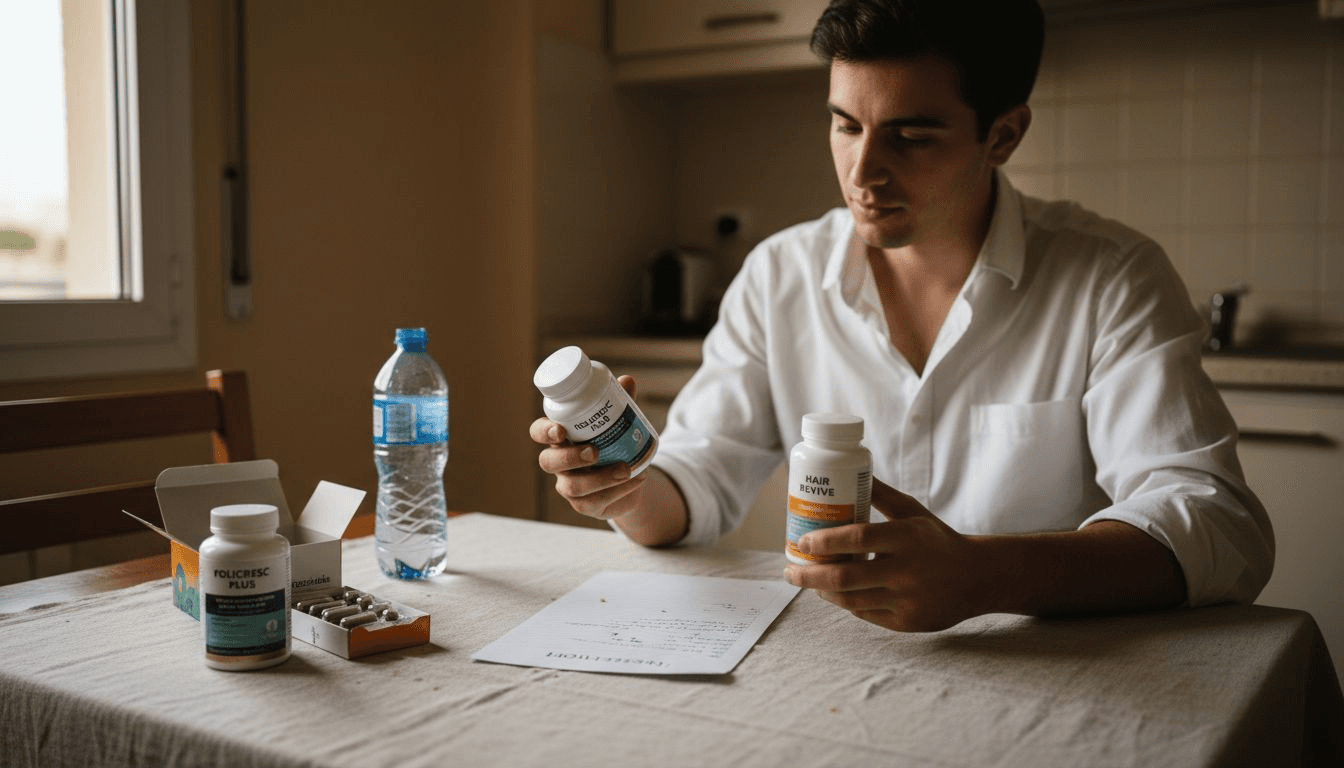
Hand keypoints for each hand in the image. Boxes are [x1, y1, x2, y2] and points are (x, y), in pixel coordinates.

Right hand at [530, 375, 649, 520]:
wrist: (631, 477)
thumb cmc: (616, 442)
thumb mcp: (620, 421)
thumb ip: (621, 403)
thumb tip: (628, 380)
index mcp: (561, 437)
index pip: (539, 432)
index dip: (544, 432)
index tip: (560, 430)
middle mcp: (559, 462)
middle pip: (547, 462)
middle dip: (569, 458)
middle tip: (594, 452)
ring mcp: (569, 485)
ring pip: (572, 487)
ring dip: (600, 478)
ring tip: (626, 470)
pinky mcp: (585, 505)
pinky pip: (595, 502)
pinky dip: (619, 491)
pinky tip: (637, 479)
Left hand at [783, 478, 988, 631]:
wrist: (977, 578)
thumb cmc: (937, 540)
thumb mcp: (913, 512)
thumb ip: (881, 495)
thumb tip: (850, 469)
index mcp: (906, 537)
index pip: (857, 538)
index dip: (824, 541)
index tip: (802, 542)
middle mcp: (907, 570)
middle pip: (844, 577)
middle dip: (808, 575)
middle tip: (789, 570)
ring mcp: (907, 599)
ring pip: (850, 600)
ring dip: (822, 591)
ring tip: (808, 582)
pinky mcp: (908, 623)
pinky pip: (865, 614)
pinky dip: (845, 604)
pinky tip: (835, 594)